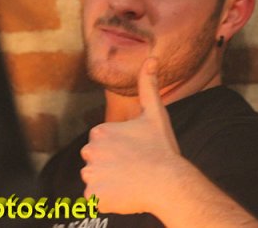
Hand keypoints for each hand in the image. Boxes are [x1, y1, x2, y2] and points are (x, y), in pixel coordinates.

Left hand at [80, 57, 181, 213]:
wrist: (168, 182)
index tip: (136, 153)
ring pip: (95, 179)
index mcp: (99, 131)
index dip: (119, 150)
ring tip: (131, 181)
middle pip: (96, 161)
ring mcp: (90, 174)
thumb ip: (148, 86)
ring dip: (109, 182)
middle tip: (134, 168)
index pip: (102, 144)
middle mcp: (89, 151)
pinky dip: (107, 198)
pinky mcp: (93, 195)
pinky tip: (125, 193)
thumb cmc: (162, 148)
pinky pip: (95, 199)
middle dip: (111, 166)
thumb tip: (151, 58)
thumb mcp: (155, 113)